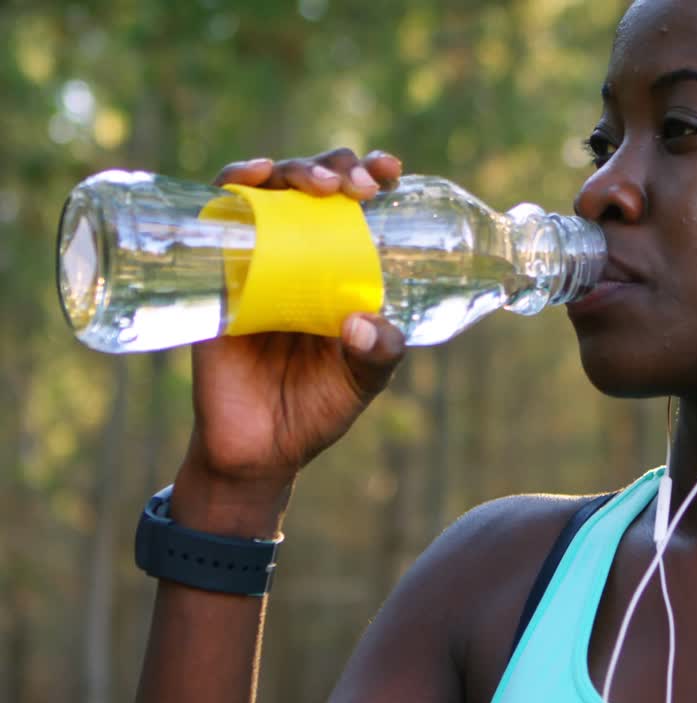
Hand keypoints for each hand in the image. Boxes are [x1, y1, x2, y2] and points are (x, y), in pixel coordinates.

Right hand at [179, 149, 405, 514]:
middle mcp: (300, 253)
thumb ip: (378, 353)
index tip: (390, 171)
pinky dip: (232, 186)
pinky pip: (217, 216)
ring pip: (269, 189)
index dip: (373, 173)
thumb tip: (362, 322)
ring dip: (292, 169)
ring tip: (318, 186)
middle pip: (314, 184)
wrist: (257, 450)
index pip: (359, 205)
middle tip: (359, 188)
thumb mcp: (362, 380)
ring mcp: (256, 260)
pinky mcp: (215, 275)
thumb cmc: (316, 408)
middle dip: (337, 167)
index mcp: (343, 268)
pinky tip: (250, 179)